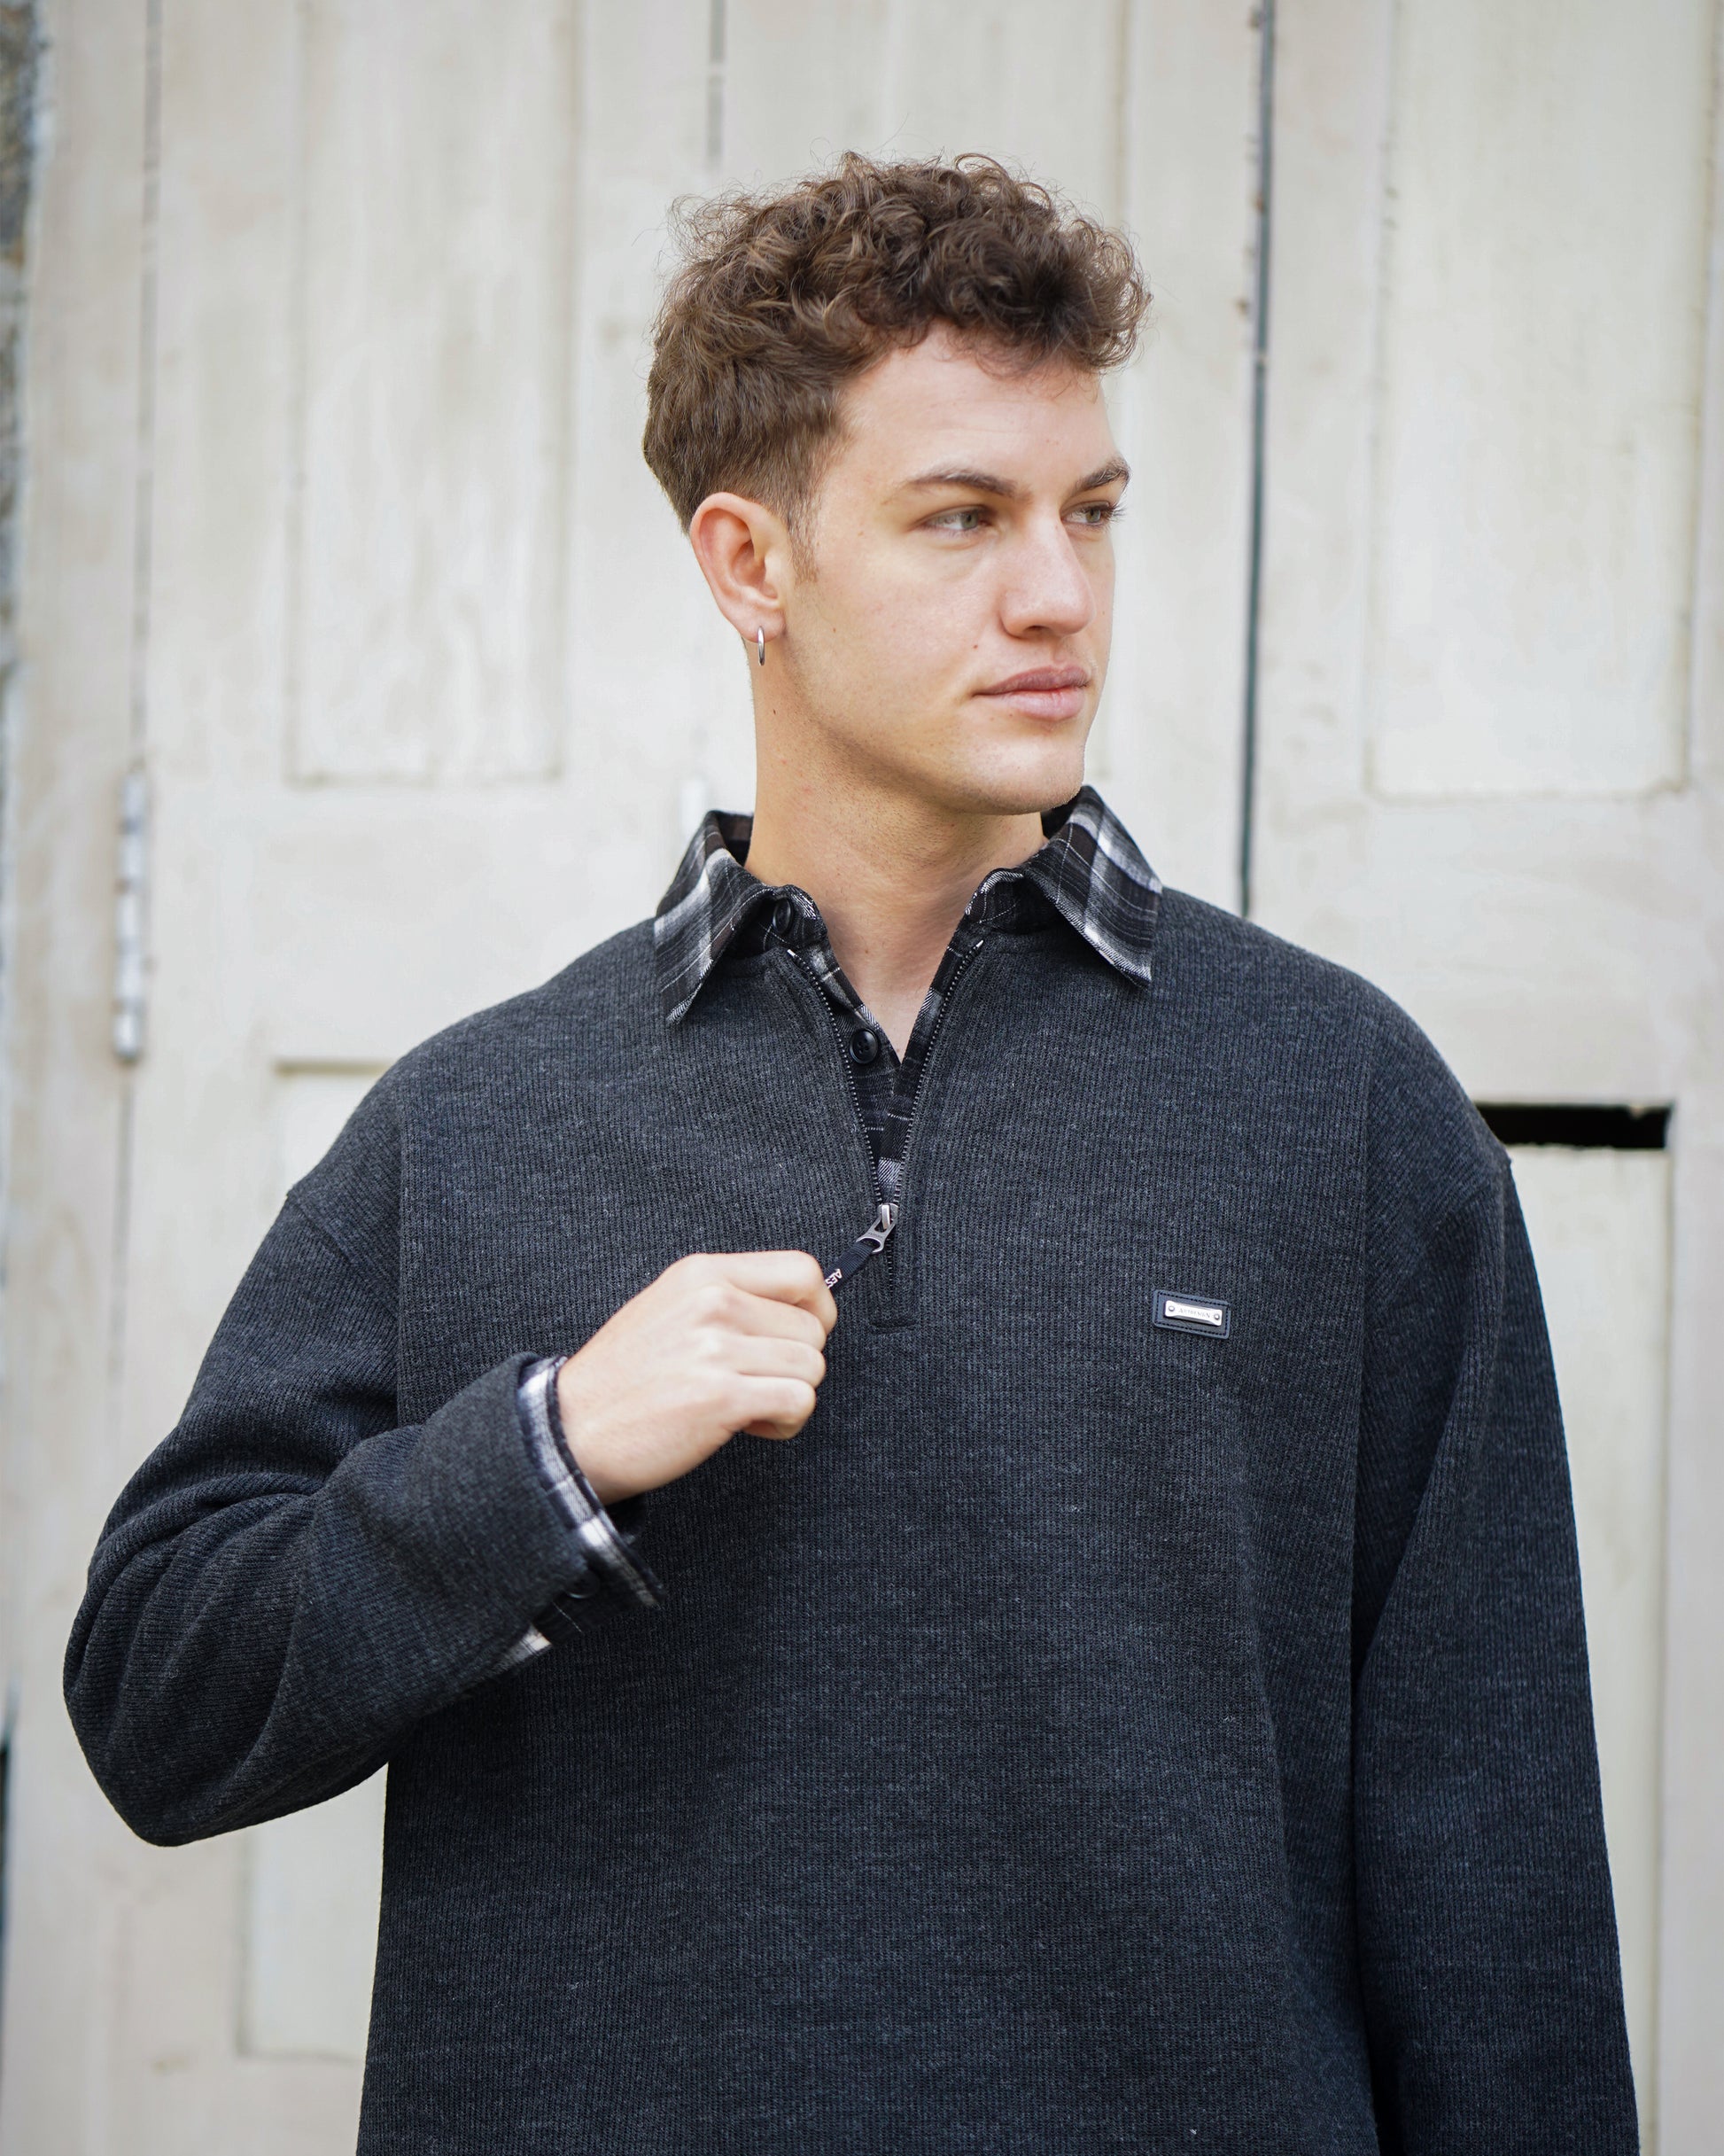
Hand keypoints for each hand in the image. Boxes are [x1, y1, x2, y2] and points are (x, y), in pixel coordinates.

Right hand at [555, 1252, 837, 1503]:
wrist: (573, 1428)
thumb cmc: (624, 1376)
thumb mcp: (670, 1307)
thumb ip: (728, 1296)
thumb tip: (797, 1307)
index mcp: (703, 1273)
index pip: (803, 1270)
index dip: (817, 1308)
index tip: (799, 1336)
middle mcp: (714, 1302)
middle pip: (814, 1327)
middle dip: (795, 1363)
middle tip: (754, 1383)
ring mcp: (717, 1348)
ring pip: (812, 1367)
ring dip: (789, 1395)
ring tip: (748, 1406)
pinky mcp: (722, 1397)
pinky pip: (799, 1402)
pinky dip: (785, 1422)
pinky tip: (750, 1425)